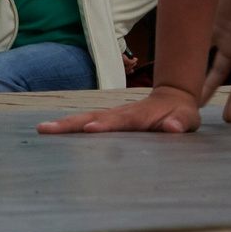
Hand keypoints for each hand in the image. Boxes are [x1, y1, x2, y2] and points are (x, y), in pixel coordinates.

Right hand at [38, 83, 200, 134]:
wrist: (173, 98)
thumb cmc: (181, 114)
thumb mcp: (188, 119)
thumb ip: (180, 123)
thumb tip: (173, 128)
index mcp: (139, 116)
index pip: (120, 122)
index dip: (106, 126)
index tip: (90, 129)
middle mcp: (120, 113)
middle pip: (93, 118)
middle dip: (72, 124)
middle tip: (49, 129)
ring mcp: (111, 115)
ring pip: (85, 118)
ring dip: (64, 124)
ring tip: (42, 130)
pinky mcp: (106, 120)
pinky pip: (85, 123)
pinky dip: (68, 127)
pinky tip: (49, 133)